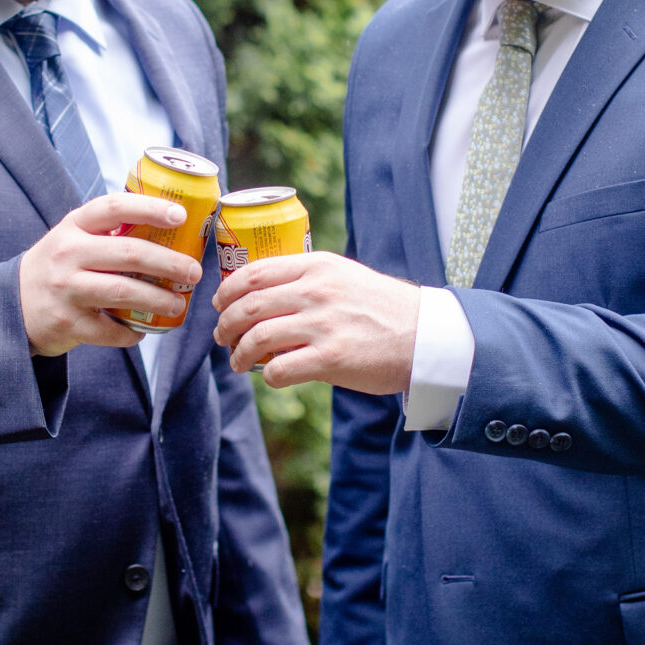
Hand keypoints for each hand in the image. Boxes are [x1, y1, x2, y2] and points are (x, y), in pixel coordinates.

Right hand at [18, 195, 205, 355]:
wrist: (12, 304)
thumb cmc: (59, 265)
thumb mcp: (73, 237)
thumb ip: (109, 231)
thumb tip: (172, 227)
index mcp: (73, 226)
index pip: (114, 207)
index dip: (149, 208)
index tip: (180, 214)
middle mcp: (67, 253)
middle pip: (129, 253)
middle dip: (169, 263)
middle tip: (193, 272)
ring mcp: (66, 289)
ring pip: (124, 292)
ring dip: (159, 300)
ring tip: (179, 304)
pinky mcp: (67, 323)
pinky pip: (110, 330)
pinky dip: (132, 333)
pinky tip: (145, 330)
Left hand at [213, 251, 419, 393]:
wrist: (425, 336)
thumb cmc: (383, 308)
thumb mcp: (345, 275)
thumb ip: (308, 278)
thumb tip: (262, 294)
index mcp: (317, 267)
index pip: (254, 272)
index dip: (227, 290)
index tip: (219, 304)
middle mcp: (316, 291)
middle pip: (248, 305)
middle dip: (226, 324)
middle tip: (222, 336)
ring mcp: (323, 325)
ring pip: (256, 338)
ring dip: (238, 353)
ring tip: (237, 361)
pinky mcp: (331, 358)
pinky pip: (278, 370)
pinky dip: (266, 376)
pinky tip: (270, 377)